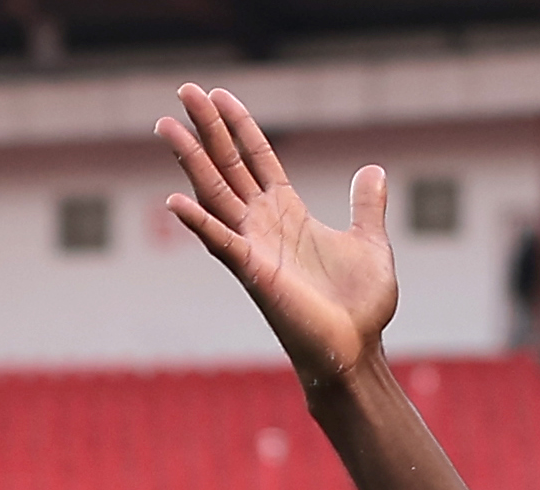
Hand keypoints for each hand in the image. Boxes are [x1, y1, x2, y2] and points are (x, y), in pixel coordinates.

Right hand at [160, 86, 395, 390]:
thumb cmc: (360, 307)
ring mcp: (254, 248)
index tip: (219, 94)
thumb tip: (373, 170)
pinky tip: (174, 201)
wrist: (357, 351)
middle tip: (184, 89)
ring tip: (166, 125)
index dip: (239, 125)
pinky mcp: (254, 274)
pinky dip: (198, 223)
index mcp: (288, 213)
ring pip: (214, 194)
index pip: (258, 158)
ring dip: (190, 160)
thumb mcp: (370, 243)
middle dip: (207, 127)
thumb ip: (366, 205)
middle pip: (228, 164)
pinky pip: (221, 243)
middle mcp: (264, 225)